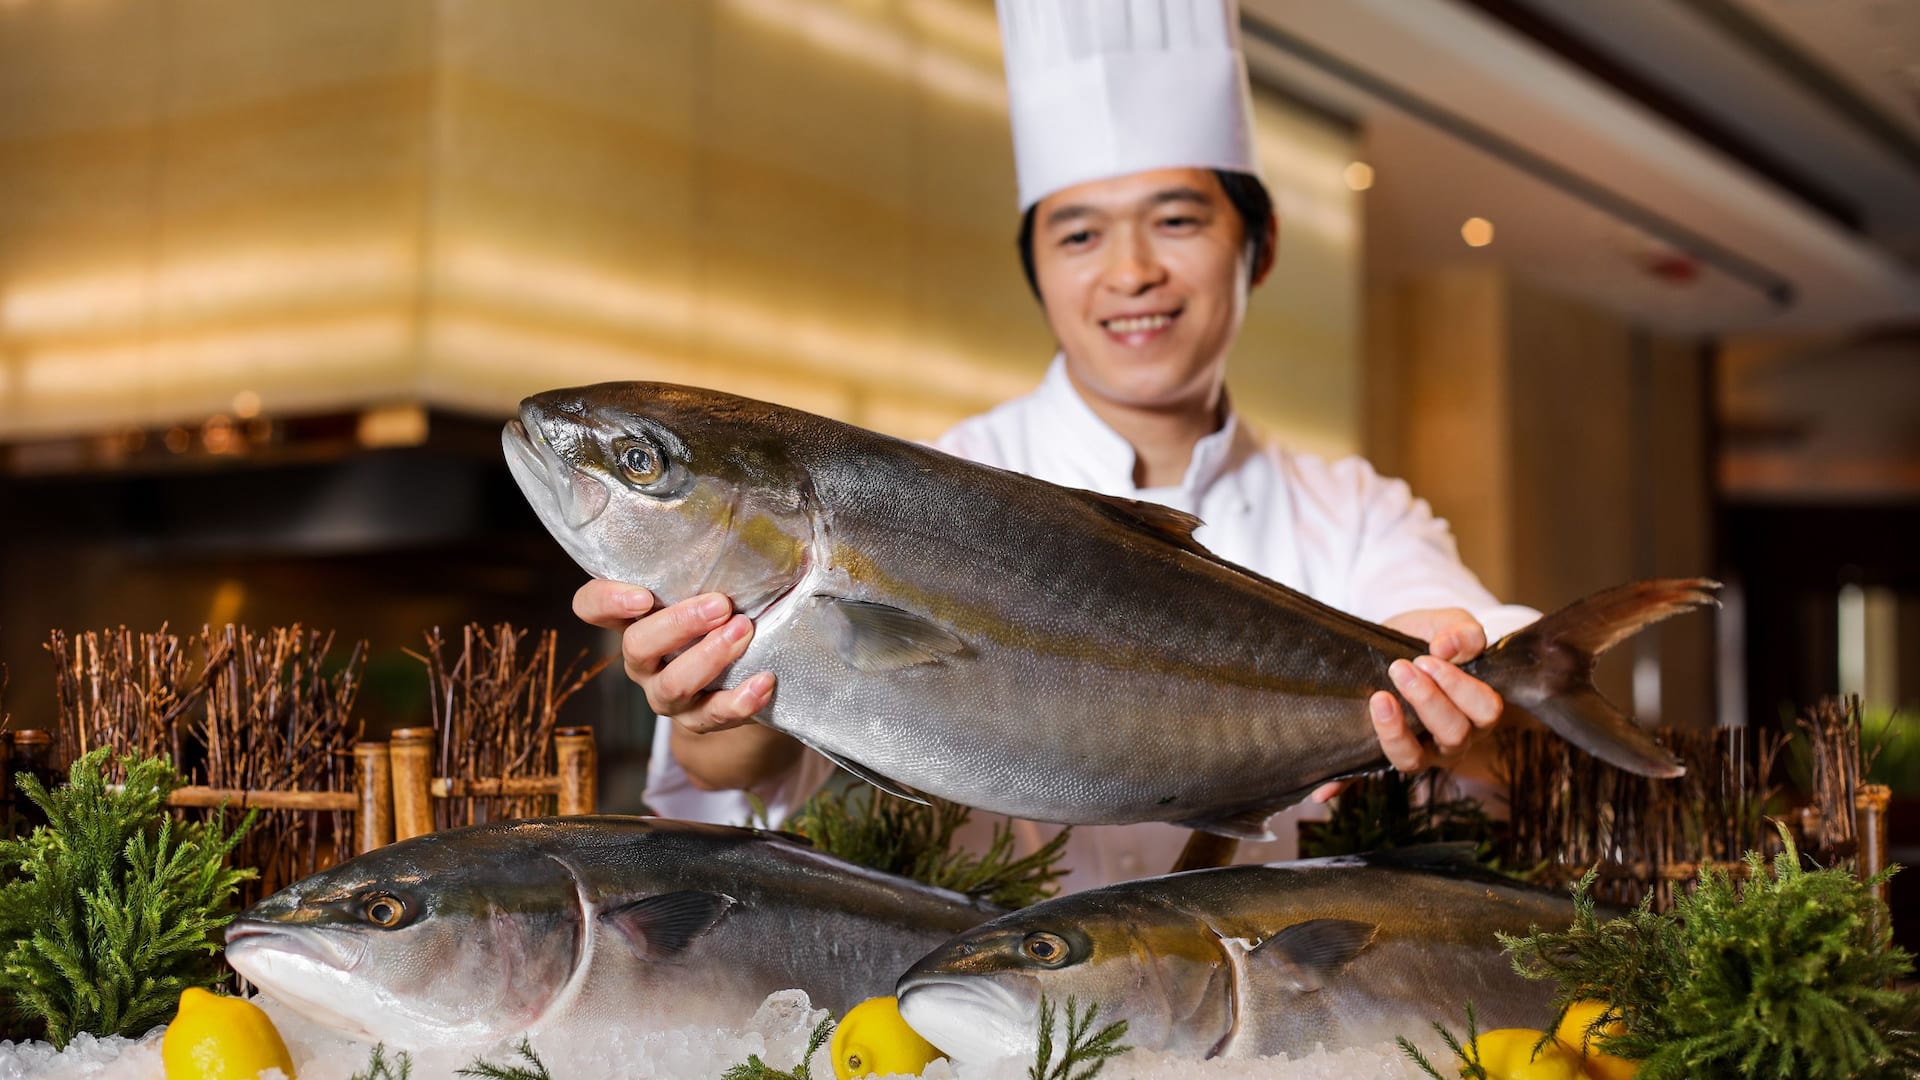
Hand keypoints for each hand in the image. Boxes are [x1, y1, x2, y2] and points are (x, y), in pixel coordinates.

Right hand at [572, 579, 775, 734]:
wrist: (743, 675)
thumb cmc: (722, 614)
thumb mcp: (706, 588)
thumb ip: (708, 565)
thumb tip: (747, 521)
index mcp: (634, 620)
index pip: (591, 607)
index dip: (606, 601)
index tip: (644, 595)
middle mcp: (642, 660)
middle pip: (637, 646)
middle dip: (679, 624)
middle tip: (720, 605)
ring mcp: (664, 694)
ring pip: (672, 685)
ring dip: (709, 658)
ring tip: (743, 632)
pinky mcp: (695, 721)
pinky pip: (711, 717)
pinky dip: (739, 701)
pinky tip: (764, 682)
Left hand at [1310, 607, 1504, 801]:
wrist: (1388, 646)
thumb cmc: (1426, 641)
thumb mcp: (1447, 625)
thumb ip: (1462, 631)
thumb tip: (1445, 647)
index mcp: (1476, 711)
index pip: (1486, 710)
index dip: (1459, 687)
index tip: (1428, 658)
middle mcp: (1451, 741)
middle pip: (1454, 735)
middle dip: (1427, 700)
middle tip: (1400, 668)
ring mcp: (1416, 753)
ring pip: (1413, 761)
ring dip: (1395, 732)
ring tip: (1379, 698)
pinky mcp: (1377, 759)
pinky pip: (1361, 778)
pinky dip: (1342, 784)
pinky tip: (1323, 790)